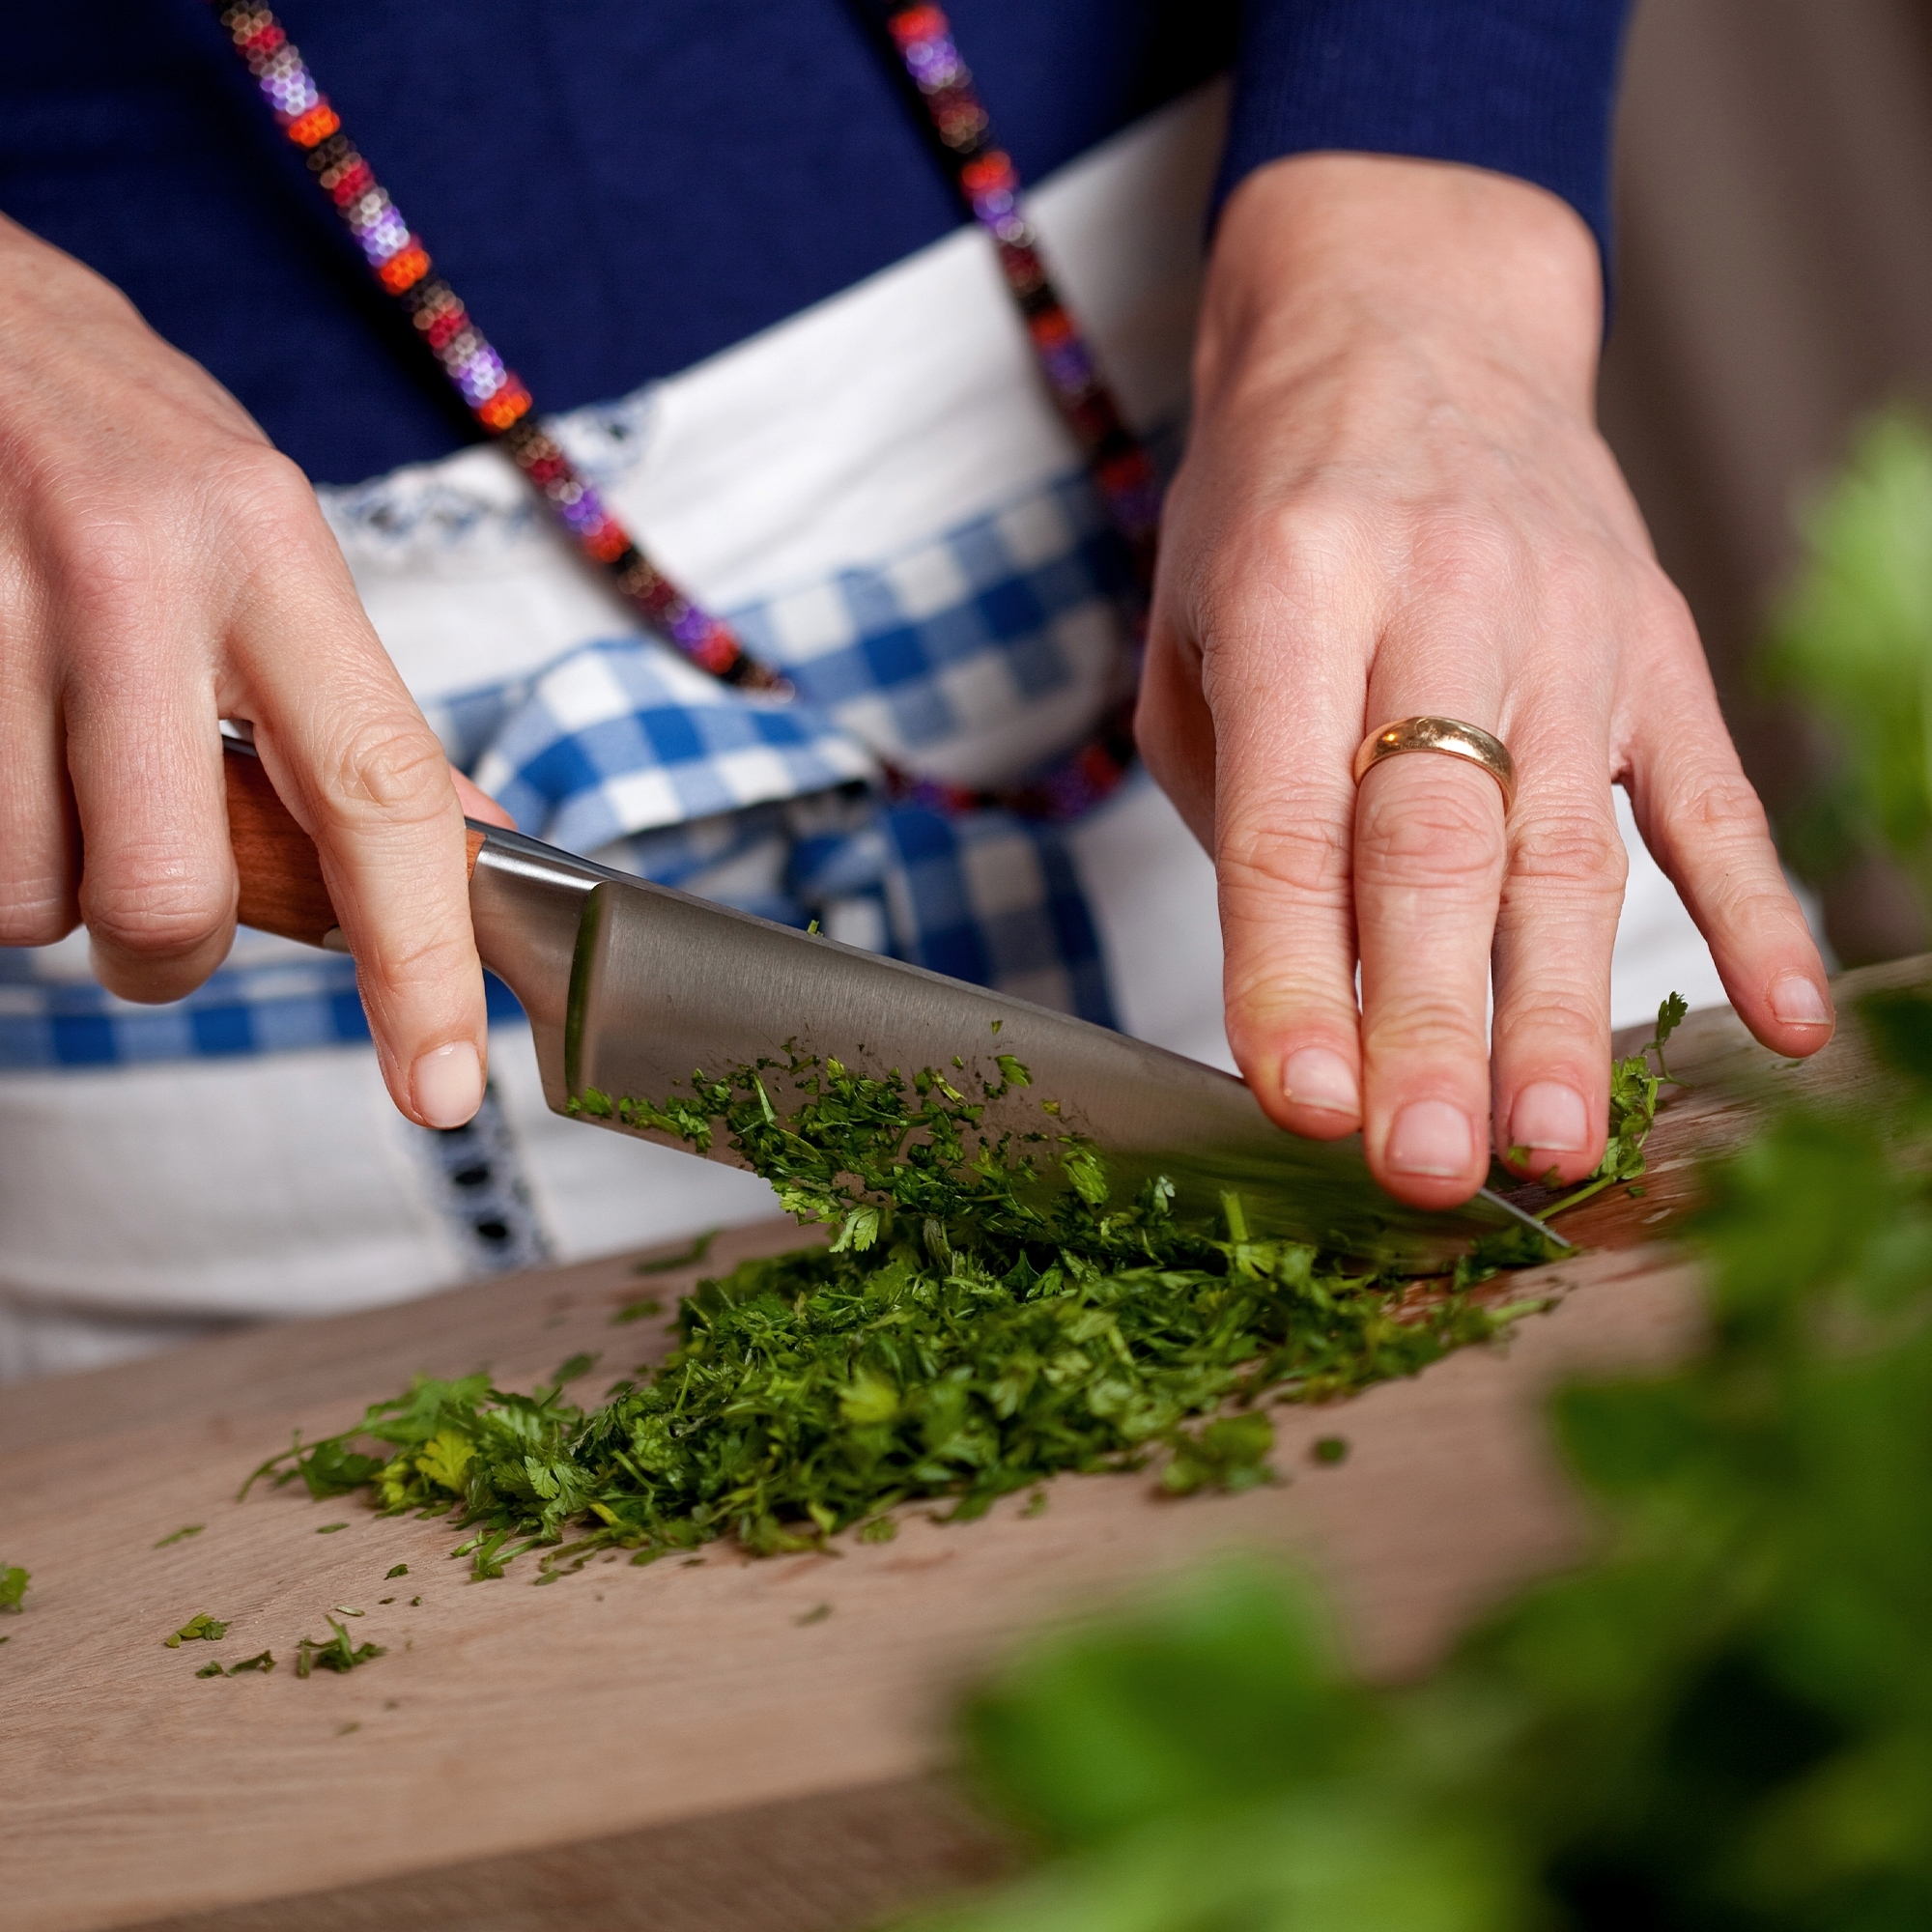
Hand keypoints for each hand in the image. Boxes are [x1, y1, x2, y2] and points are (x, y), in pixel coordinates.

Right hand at [0, 214, 492, 1126]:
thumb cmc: (105, 436)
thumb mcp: (260, 533)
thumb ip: (349, 700)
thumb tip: (459, 843)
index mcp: (266, 550)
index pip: (381, 800)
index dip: (424, 967)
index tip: (445, 1086)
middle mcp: (130, 573)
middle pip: (172, 898)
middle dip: (163, 948)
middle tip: (152, 886)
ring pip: (26, 896)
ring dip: (44, 886)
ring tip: (49, 771)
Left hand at [1140, 155, 1832, 1208]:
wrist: (1410, 321)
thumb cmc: (1275, 503)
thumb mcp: (1192, 625)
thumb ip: (1232, 795)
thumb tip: (1306, 983)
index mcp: (1296, 586)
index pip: (1292, 819)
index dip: (1293, 972)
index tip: (1300, 1101)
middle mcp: (1442, 599)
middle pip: (1442, 848)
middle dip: (1434, 1021)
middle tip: (1429, 1167)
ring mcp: (1570, 623)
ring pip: (1569, 847)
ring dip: (1559, 1009)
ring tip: (1552, 1147)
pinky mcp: (1658, 644)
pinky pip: (1710, 794)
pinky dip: (1751, 911)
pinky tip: (1783, 1024)